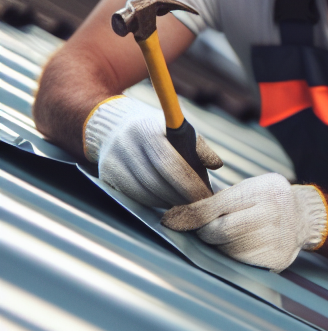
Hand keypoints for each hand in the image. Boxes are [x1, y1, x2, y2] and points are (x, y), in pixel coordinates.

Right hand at [84, 96, 221, 208]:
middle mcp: (126, 144)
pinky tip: (170, 201)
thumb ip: (199, 146)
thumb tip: (216, 165)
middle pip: (157, 182)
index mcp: (147, 128)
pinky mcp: (107, 176)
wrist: (115, 126)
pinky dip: (156, 202)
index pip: (170, 163)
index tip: (207, 196)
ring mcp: (113, 162)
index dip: (190, 183)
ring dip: (171, 203)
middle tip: (201, 205)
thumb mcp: (180, 129)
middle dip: (183, 197)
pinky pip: (136, 197)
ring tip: (189, 204)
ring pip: (146, 193)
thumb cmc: (159, 130)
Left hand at [161, 172, 327, 270]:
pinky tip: (237, 247)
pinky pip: (241, 262)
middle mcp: (273, 214)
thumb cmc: (268, 200)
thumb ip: (218, 200)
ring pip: (228, 249)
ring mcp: (277, 239)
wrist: (303, 217)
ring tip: (222, 237)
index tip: (170, 220)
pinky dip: (231, 257)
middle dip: (205, 232)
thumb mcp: (249, 188)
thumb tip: (178, 216)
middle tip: (202, 230)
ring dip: (217, 246)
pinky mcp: (276, 260)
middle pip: (221, 231)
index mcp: (264, 191)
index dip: (190, 215)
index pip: (216, 206)